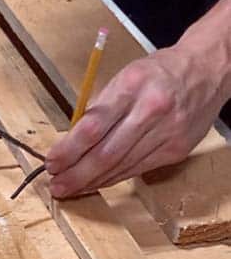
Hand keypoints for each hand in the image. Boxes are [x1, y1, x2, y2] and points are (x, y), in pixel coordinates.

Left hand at [46, 0, 230, 197]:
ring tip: (70, 188)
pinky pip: (138, 169)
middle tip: (56, 185)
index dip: (68, 150)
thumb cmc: (158, 72)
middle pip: (106, 153)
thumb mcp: (124, 77)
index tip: (51, 162)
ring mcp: (167, 133)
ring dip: (92, 181)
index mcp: (132, 87)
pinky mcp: (177, 149)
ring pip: (122, 166)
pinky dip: (114, 178)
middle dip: (76, 173)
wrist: (208, 70)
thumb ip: (99, 108)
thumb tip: (70, 140)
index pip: (92, 126)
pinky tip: (97, 183)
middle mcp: (151, 111)